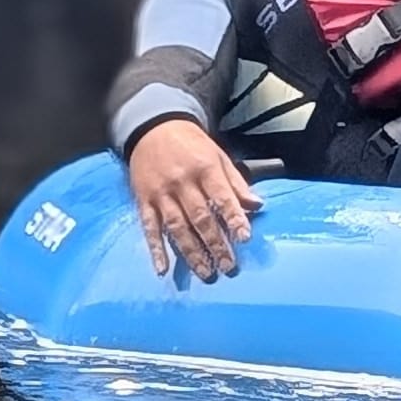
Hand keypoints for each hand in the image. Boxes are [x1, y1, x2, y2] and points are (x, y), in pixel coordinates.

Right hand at [129, 116, 255, 279]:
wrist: (153, 127)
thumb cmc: (191, 145)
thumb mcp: (218, 156)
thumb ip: (236, 183)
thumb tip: (257, 205)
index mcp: (204, 169)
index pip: (222, 198)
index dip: (234, 218)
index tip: (245, 238)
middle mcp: (182, 183)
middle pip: (200, 218)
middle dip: (215, 244)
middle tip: (228, 266)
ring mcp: (161, 193)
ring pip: (177, 227)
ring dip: (192, 253)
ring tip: (206, 273)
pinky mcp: (144, 201)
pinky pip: (149, 228)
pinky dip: (155, 250)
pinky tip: (163, 269)